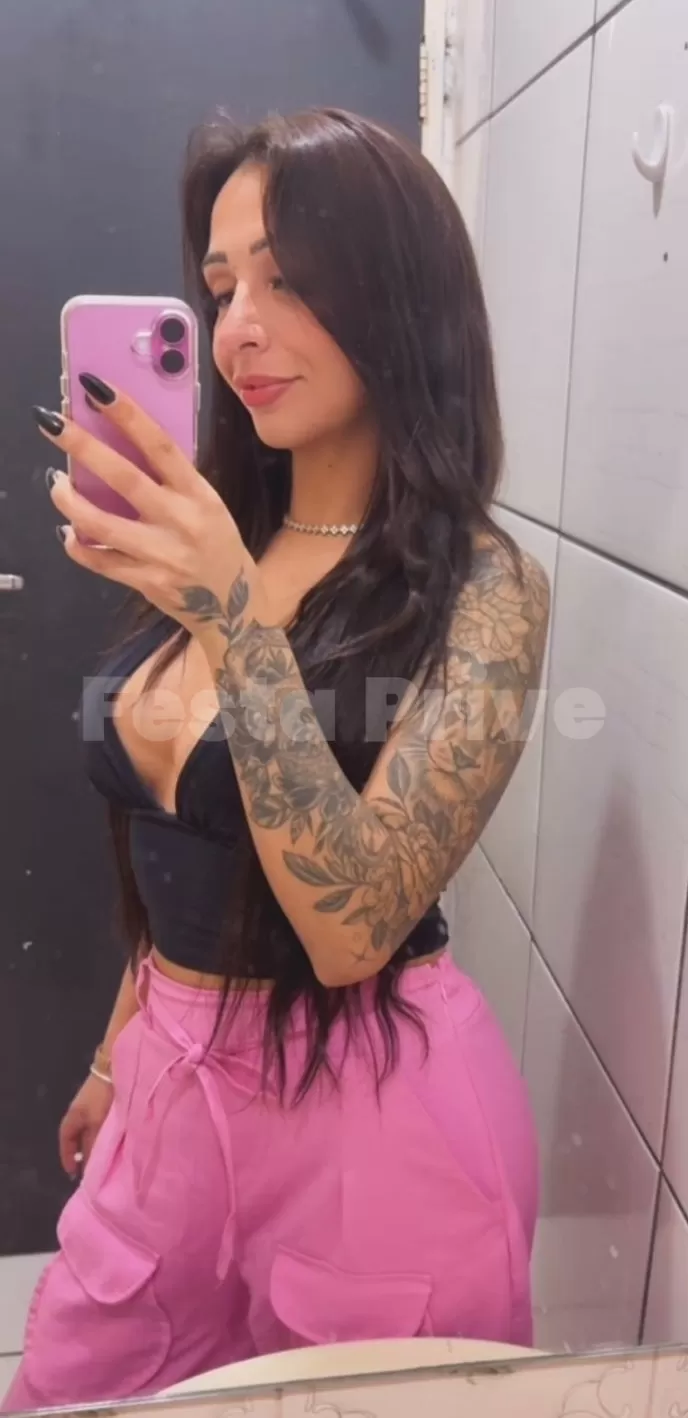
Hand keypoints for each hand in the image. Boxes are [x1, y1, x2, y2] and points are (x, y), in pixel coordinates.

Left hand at [34, 376, 263, 633]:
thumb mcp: (208, 506)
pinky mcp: (145, 581)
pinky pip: (99, 560)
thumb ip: (173, 481)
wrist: (234, 608)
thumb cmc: (218, 547)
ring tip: (56, 484)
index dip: (127, 414)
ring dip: (68, 501)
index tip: (96, 388)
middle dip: (82, 446)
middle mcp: (181, 522)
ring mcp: (161, 555)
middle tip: (51, 422)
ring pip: (100, 523)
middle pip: (123, 478)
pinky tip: (68, 530)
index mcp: (199, 495)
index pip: (160, 445)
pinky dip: (77, 543)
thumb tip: (122, 445)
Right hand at [58, 1073, 112, 1179]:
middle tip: (93, 1171)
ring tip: (107, 1160)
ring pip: (94, 1130)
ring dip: (98, 1144)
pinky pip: (105, 1123)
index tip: (72, 1173)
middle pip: (81, 1136)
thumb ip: (92, 1143)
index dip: (67, 1155)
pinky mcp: (110, 1100)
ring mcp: (96, 1105)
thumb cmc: (102, 1096)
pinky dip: (108, 1134)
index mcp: (73, 1115)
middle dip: (85, 1152)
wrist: (117, 1068)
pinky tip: (118, 1141)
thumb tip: (88, 1164)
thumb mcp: (96, 1123)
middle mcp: (82, 1111)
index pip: (66, 1139)